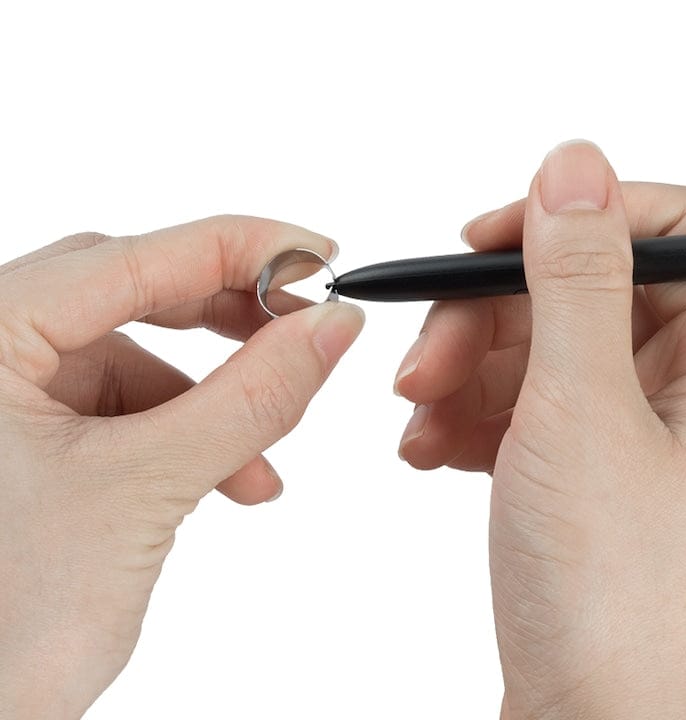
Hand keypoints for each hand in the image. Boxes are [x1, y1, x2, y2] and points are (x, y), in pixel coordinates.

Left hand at [0, 216, 363, 717]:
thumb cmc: (1, 627)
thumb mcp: (147, 489)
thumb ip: (251, 397)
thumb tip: (331, 328)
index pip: (138, 256)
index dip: (245, 248)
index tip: (319, 256)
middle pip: (135, 291)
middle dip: (229, 320)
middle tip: (302, 332)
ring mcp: (6, 390)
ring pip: (135, 356)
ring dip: (211, 401)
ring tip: (257, 460)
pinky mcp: (29, 432)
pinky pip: (124, 405)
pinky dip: (183, 434)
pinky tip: (225, 480)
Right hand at [395, 141, 685, 716]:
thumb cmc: (624, 604)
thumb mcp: (583, 412)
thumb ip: (577, 279)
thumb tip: (572, 167)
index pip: (659, 229)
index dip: (564, 220)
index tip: (481, 240)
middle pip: (576, 294)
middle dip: (483, 321)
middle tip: (420, 365)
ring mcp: (641, 428)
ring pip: (539, 353)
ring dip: (465, 376)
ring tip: (420, 424)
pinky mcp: (592, 467)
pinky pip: (528, 408)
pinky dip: (474, 418)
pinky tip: (434, 448)